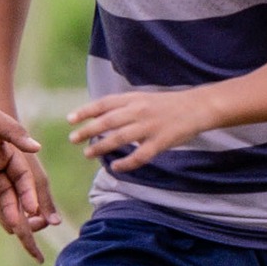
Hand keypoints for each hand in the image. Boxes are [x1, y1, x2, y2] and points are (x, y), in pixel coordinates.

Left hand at [68, 87, 214, 170]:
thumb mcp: (143, 98)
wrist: (196, 107)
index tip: (70, 120)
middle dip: (88, 130)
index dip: (86, 111)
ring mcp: (150, 127)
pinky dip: (126, 163)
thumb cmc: (166, 104)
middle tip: (73, 139)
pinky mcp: (161, 142)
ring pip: (120, 138)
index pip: (104, 104)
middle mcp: (139, 111)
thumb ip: (123, 107)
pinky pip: (140, 156)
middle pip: (108, 121)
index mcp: (133, 98)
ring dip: (101, 147)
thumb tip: (98, 117)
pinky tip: (116, 167)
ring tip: (88, 154)